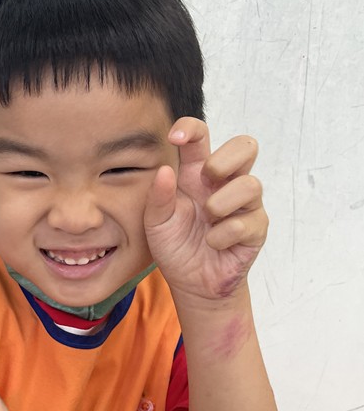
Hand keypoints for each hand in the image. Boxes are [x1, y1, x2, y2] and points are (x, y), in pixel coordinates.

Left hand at [144, 118, 266, 303]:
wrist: (191, 282)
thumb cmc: (174, 245)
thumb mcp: (155, 222)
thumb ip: (157, 197)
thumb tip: (165, 170)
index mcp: (195, 174)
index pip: (201, 137)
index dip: (191, 128)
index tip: (175, 137)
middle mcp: (223, 183)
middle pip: (246, 146)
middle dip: (226, 159)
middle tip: (206, 179)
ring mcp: (244, 205)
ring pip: (251, 184)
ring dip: (222, 202)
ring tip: (207, 219)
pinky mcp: (256, 228)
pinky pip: (249, 221)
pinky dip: (224, 234)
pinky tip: (213, 242)